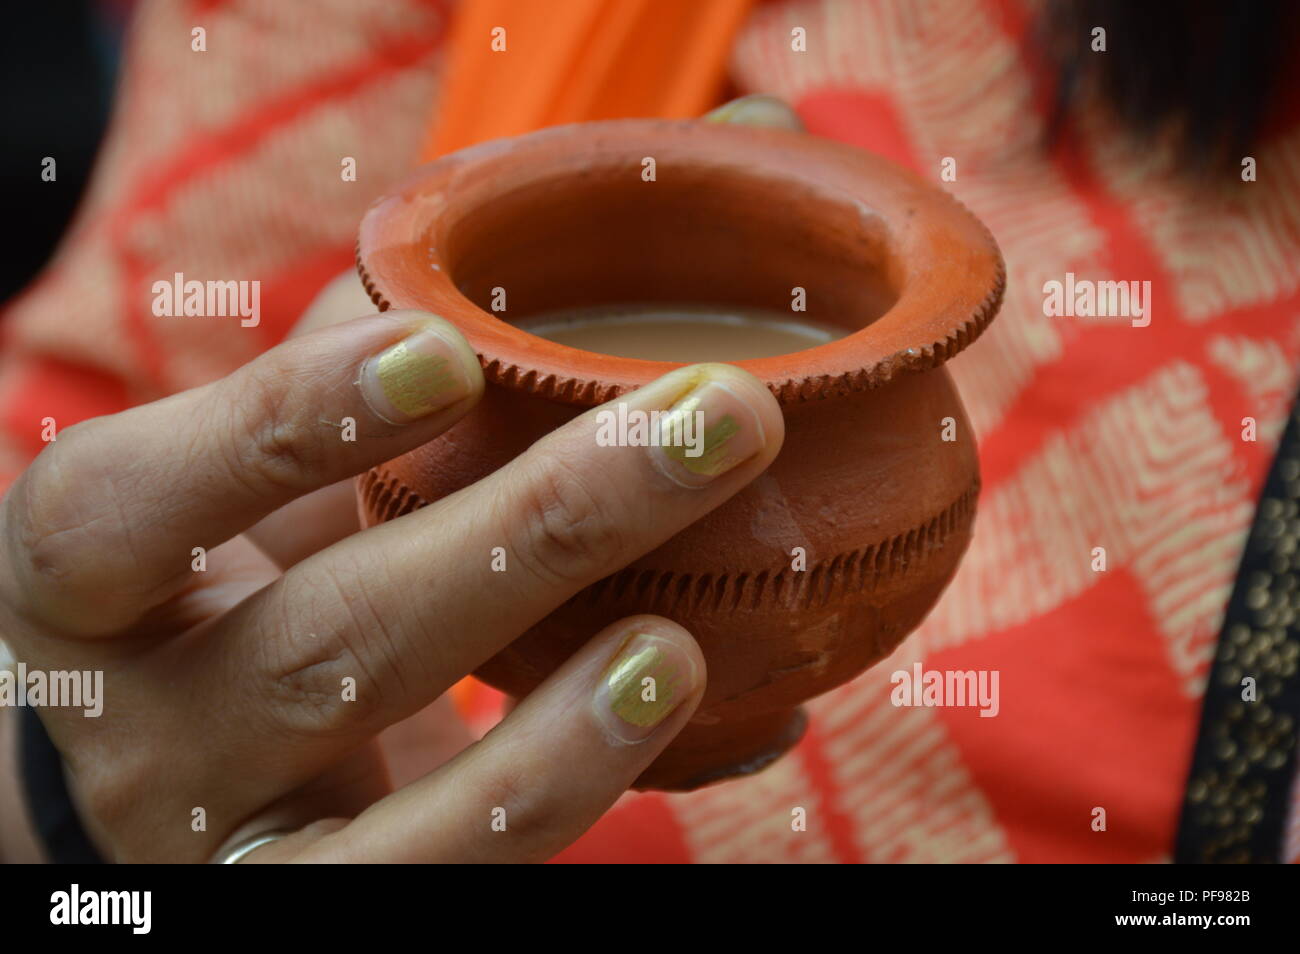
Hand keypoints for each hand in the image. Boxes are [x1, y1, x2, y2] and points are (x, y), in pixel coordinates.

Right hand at [0, 311, 783, 861]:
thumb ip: (349, 348)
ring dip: (554, 739)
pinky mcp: (321, 911)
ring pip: (389, 828)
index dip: (286, 424)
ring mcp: (235, 848)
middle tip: (716, 424)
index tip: (445, 353)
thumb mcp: (239, 469)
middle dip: (538, 531)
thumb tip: (563, 202)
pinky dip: (583, 806)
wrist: (131, 772)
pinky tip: (707, 721)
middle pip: (333, 642)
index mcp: (94, 579)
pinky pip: (458, 886)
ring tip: (679, 645)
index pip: (140, 501)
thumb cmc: (207, 578)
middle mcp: (150, 728)